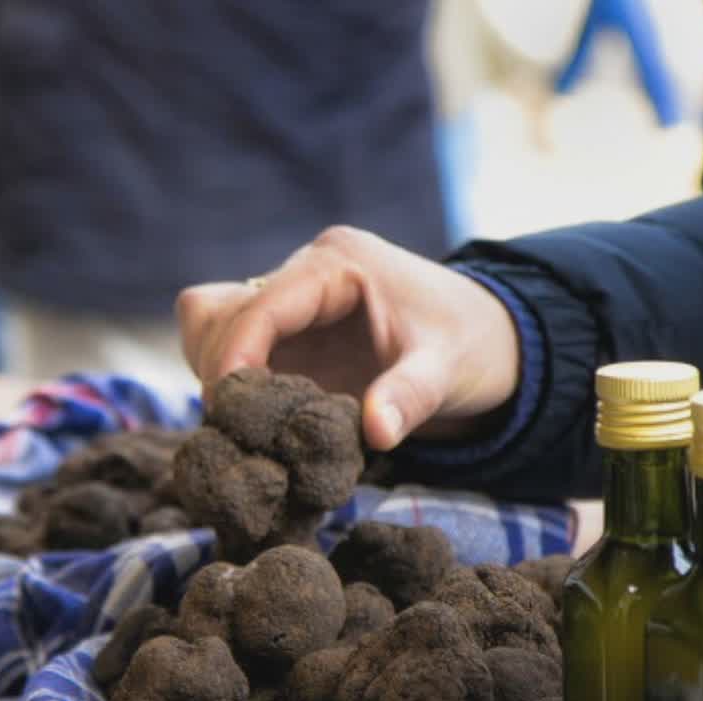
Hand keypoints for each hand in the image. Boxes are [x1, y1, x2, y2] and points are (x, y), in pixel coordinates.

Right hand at [177, 227, 521, 451]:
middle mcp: (304, 274)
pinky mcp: (287, 334)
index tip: (224, 408)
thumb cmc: (472, 346)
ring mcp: (290, 303)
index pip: (260, 302)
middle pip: (219, 310)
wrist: (490, 342)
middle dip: (220, 369)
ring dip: (215, 374)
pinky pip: (229, 349)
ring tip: (247, 426)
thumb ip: (410, 398)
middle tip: (241, 428)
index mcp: (339, 264)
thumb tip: (376, 434)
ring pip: (211, 325)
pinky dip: (230, 384)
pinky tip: (257, 421)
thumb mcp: (448, 370)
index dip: (233, 354)